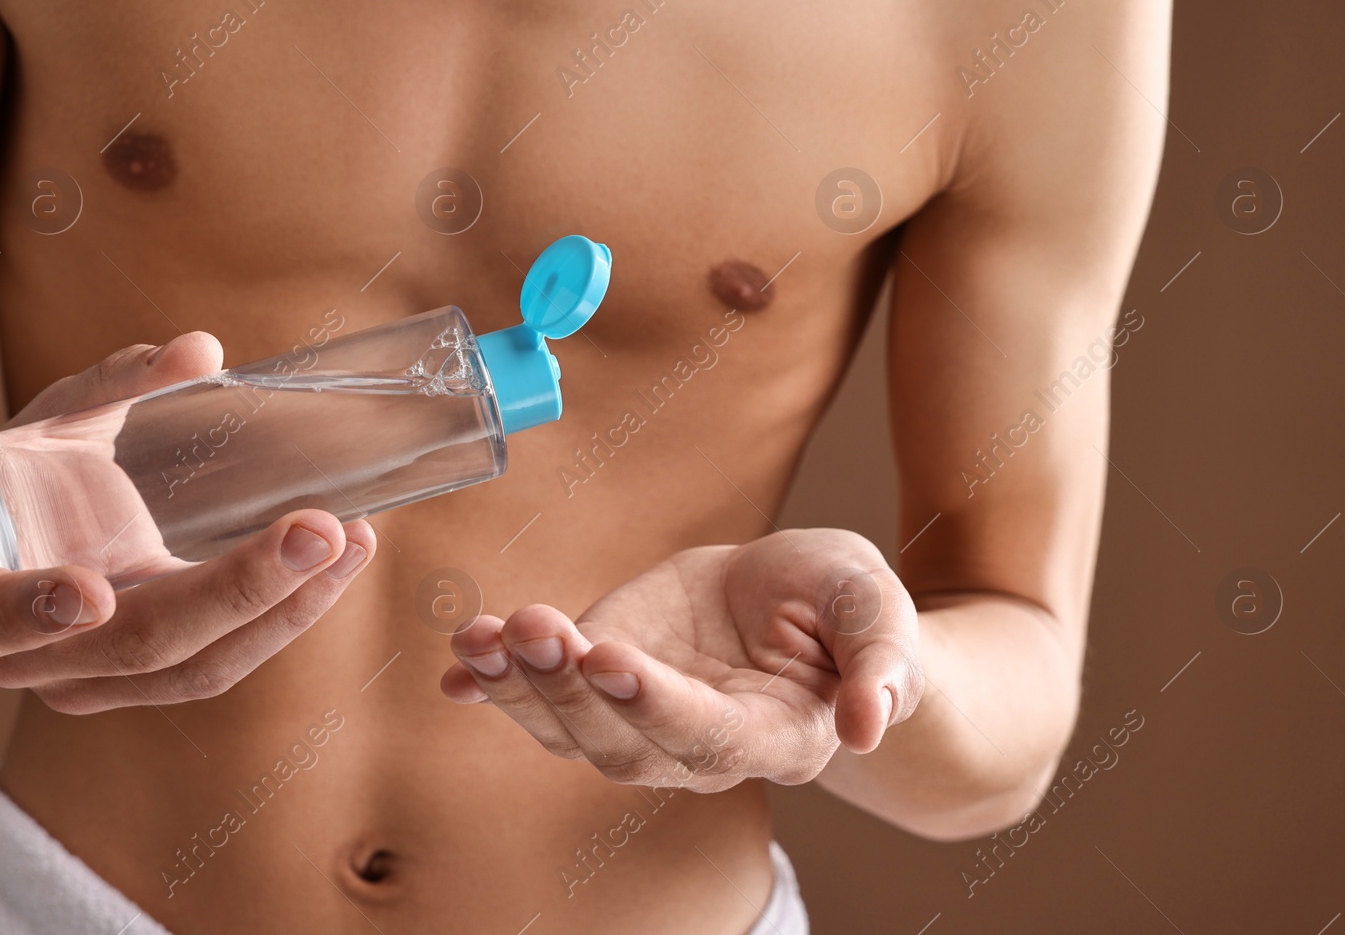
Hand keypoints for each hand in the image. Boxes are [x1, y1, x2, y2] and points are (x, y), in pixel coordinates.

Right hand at [0, 333, 376, 712]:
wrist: (14, 537)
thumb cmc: (25, 472)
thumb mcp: (53, 416)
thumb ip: (117, 382)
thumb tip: (200, 349)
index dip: (29, 612)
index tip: (90, 592)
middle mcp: (26, 658)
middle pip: (135, 644)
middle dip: (237, 592)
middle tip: (318, 530)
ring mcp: (94, 681)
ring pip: (197, 668)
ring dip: (285, 610)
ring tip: (351, 542)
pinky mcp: (154, 681)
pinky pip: (225, 660)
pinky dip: (287, 615)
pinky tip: (339, 561)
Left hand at [440, 529, 921, 789]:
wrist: (794, 597)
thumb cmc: (840, 606)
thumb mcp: (874, 608)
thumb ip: (882, 659)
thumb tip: (869, 725)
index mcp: (776, 734)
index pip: (710, 736)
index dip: (657, 705)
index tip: (610, 659)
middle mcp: (699, 746)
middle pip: (624, 744)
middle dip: (571, 690)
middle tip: (538, 630)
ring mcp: (640, 720)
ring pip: (571, 730)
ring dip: (521, 686)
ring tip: (485, 636)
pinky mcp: (599, 682)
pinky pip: (540, 699)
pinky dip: (495, 683)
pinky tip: (462, 660)